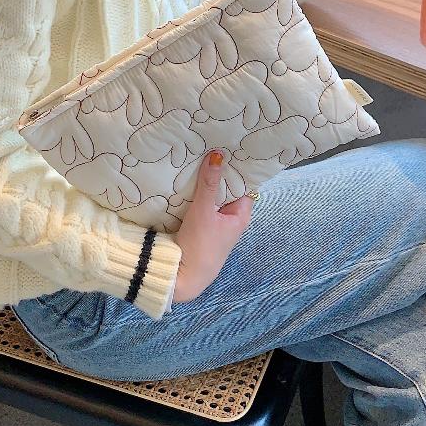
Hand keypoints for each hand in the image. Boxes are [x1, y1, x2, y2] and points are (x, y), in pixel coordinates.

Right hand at [173, 151, 253, 303]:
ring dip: (205, 185)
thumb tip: (218, 154)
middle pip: (226, 190)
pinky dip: (197, 197)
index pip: (242, 184)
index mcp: (240, 215)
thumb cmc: (200, 246)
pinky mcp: (202, 231)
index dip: (236, 167)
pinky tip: (187, 182)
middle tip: (209, 148)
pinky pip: (202, 207)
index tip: (228, 147)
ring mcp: (217, 226)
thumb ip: (209, 183)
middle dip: (218, 173)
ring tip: (198, 159)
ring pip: (213, 199)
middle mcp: (231, 220)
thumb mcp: (204, 211)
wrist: (182, 278)